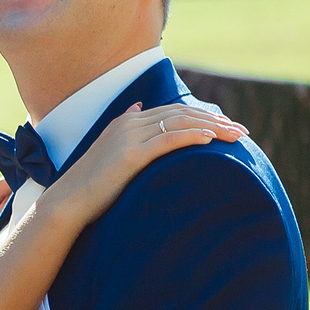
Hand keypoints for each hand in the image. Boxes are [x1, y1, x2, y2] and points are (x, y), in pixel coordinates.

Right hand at [41, 102, 246, 228]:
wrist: (68, 202)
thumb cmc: (90, 186)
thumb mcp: (109, 151)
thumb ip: (125, 129)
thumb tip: (138, 107)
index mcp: (126, 121)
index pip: (173, 111)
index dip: (203, 115)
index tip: (226, 125)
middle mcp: (129, 122)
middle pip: (182, 113)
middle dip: (215, 119)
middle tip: (241, 131)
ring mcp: (130, 136)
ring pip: (180, 123)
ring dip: (213, 127)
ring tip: (236, 136)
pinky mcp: (131, 154)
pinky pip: (169, 139)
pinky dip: (193, 136)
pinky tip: (211, 139)